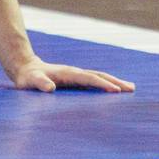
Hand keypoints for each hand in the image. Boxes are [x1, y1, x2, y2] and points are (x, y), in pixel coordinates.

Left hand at [11, 56, 134, 92]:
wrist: (26, 68)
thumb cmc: (28, 77)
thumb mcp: (31, 81)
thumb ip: (40, 83)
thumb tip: (51, 88)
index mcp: (68, 73)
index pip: (89, 79)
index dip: (102, 85)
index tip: (116, 91)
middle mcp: (75, 72)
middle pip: (99, 75)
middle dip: (116, 82)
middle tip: (131, 88)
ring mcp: (77, 75)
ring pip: (99, 77)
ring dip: (114, 82)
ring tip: (130, 88)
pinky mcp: (76, 80)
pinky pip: (95, 82)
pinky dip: (106, 84)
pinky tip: (113, 90)